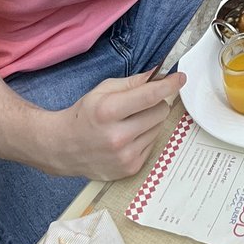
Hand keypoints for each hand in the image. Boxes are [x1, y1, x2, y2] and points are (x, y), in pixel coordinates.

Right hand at [49, 70, 182, 179]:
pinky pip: (153, 144)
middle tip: (140, 103)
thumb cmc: (85, 114)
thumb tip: (159, 74)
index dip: (169, 85)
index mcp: (109, 111)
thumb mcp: (103, 90)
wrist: (64, 147)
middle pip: (160, 111)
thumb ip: (133, 82)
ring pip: (159, 127)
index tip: (180, 78)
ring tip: (130, 122)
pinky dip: (145, 137)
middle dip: (156, 103)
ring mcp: (125, 156)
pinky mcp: (130, 168)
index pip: (150, 95)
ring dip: (151, 120)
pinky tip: (128, 136)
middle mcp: (118, 136)